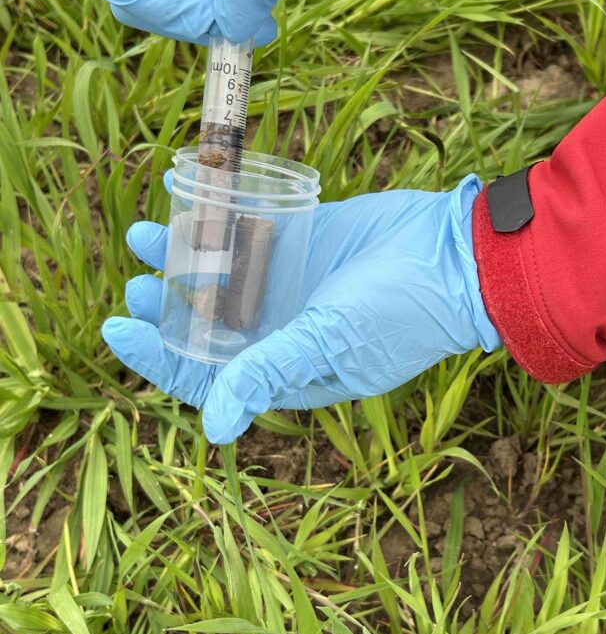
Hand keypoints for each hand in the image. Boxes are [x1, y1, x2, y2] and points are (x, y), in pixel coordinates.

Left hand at [103, 176, 500, 442]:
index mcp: (287, 370)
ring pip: (220, 277)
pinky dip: (216, 224)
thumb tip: (213, 426)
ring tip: (145, 237)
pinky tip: (188, 207)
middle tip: (139, 286)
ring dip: (181, 261)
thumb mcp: (330, 342)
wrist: (457, 252)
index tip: (119, 326)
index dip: (158, 357)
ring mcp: (290, 285)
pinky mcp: (301, 242)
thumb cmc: (402, 310)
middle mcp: (282, 330)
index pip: (209, 374)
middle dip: (166, 309)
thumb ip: (268, 373)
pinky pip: (246, 235)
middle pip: (207, 325)